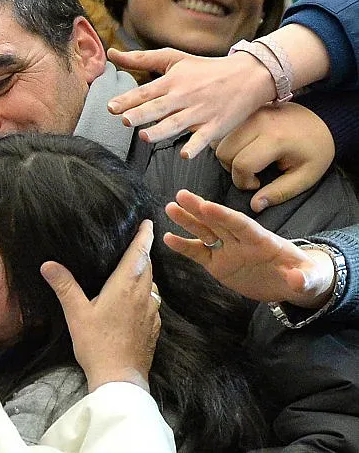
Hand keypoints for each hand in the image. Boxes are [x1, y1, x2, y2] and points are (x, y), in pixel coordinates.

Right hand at [41, 220, 158, 392]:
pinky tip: (136, 301)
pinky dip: (147, 294)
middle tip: (138, 242)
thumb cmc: (97, 343)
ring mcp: (151, 313)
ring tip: (135, 269)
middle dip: (144, 253)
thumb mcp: (76, 313)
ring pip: (152, 285)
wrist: (120, 378)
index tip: (148, 223)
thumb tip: (48, 264)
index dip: (144, 237)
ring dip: (146, 274)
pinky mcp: (153, 328)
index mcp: (126, 287)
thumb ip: (64, 286)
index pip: (140, 254)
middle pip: (148, 267)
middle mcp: (143, 296)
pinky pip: (153, 303)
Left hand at [106, 47, 274, 158]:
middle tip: (125, 120)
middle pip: (160, 107)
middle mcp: (184, 97)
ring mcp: (200, 113)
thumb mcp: (174, 59)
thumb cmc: (205, 69)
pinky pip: (203, 139)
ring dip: (161, 131)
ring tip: (144, 136)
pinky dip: (195, 147)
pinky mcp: (215, 126)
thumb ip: (141, 59)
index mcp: (173, 81)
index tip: (111, 107)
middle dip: (142, 114)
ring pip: (177, 124)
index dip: (128, 99)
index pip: (146, 92)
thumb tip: (111, 53)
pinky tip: (185, 155)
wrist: (248, 76)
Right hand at [164, 189, 335, 308]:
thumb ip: (304, 278)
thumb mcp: (311, 279)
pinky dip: (184, 246)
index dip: (225, 216)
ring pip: (205, 233)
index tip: (207, 206)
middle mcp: (242, 241)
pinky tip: (168, 238)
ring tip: (170, 207)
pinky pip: (198, 253)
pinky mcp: (218, 264)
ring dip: (188, 221)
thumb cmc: (306, 277)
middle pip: (219, 222)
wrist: (293, 284)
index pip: (242, 225)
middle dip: (200, 209)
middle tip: (181, 195)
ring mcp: (228, 251)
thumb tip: (296, 278)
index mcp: (264, 240)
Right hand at [214, 102, 333, 212]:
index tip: (258, 183)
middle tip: (251, 173)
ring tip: (247, 160)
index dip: (244, 181)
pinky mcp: (245, 111)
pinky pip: (223, 132)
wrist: (323, 119)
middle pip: (224, 152)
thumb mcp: (306, 177)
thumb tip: (255, 206)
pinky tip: (243, 149)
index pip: (241, 164)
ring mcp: (249, 114)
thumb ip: (280, 193)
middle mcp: (258, 122)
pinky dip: (226, 144)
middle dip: (232, 169)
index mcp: (275, 138)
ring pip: (219, 142)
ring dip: (228, 157)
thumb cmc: (315, 150)